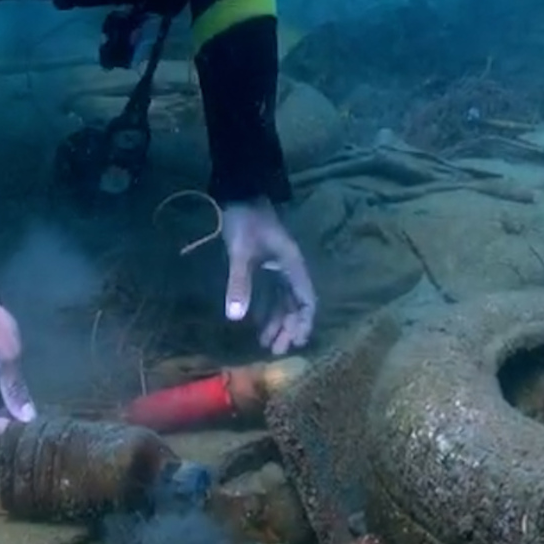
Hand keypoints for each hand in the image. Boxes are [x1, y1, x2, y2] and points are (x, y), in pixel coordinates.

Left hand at [221, 198, 316, 355]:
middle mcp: (289, 268)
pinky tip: (255, 322)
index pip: (307, 300)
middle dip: (287, 328)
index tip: (295, 343)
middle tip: (274, 350)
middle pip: (295, 304)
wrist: (238, 193)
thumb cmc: (245, 221)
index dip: (303, 323)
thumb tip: (236, 318)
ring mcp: (277, 266)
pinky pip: (271, 292)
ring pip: (283, 300)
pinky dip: (265, 309)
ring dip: (276, 321)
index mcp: (292, 265)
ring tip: (264, 343)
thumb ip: (240, 284)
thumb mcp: (241, 253)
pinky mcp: (265, 264)